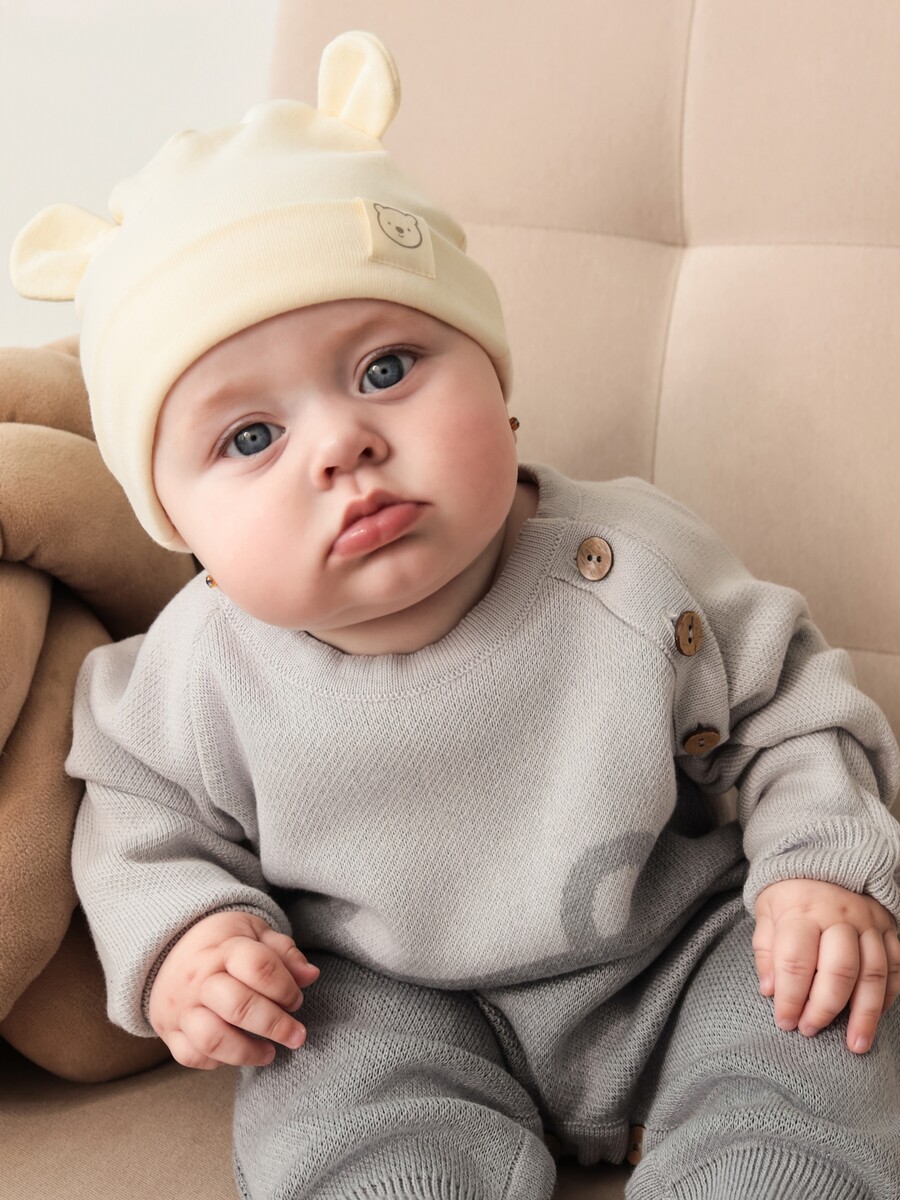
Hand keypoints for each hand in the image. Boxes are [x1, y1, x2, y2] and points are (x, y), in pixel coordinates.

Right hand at [148, 911, 319, 1069]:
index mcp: (223, 949)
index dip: (286, 986)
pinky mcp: (170, 1031)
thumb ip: (284, 952)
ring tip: (269, 1053)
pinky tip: (236, 1054)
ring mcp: (181, 1007)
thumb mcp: (254, 933)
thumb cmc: (222, 943)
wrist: (169, 948)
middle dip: (275, 1025)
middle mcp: (199, 979)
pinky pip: (191, 1056)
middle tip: (297, 1035)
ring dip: (247, 1052)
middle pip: (238, 1006)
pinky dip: (216, 1062)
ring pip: (212, 1038)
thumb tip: (310, 975)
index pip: (258, 966)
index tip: (297, 999)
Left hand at [753, 878, 899, 1053]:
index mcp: (802, 911)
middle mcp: (839, 916)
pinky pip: (896, 966)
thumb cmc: (789, 893)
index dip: (790, 997)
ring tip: (856, 1044)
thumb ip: (766, 952)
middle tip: (811, 1030)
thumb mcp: (766, 912)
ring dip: (866, 1014)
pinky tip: (876, 1016)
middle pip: (839, 970)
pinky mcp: (890, 928)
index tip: (784, 1021)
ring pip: (873, 973)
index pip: (796, 961)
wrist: (822, 859)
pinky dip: (889, 995)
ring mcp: (869, 922)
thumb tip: (770, 991)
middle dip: (825, 1008)